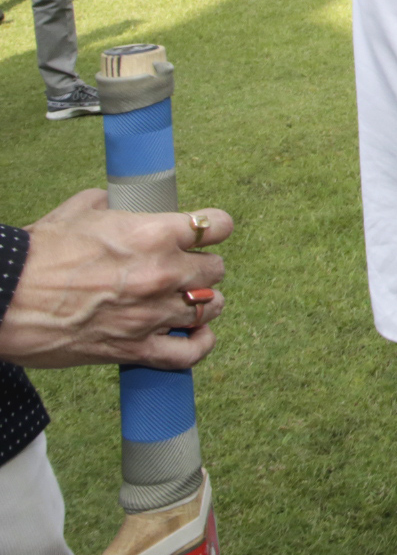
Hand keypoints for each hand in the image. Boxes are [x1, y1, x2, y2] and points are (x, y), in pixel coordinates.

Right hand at [0, 191, 232, 369]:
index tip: (205, 235)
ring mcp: (153, 313)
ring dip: (202, 303)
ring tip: (187, 301)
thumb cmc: (37, 254)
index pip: (217, 226)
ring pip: (211, 307)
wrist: (4, 296)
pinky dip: (198, 345)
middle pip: (216, 269)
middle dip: (202, 268)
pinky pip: (190, 353)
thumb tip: (113, 201)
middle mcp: (163, 273)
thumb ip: (108, 204)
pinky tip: (195, 336)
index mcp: (154, 233)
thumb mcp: (77, 212)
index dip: (213, 230)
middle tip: (183, 271)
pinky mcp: (136, 348)